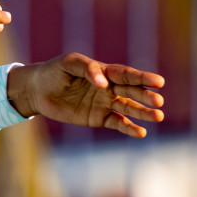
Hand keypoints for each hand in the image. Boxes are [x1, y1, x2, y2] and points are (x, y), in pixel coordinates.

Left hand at [6, 54, 164, 136]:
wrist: (37, 90)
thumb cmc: (53, 72)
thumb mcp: (68, 64)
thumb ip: (87, 68)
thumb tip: (103, 83)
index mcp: (105, 72)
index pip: (127, 75)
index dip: (143, 78)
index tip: (159, 82)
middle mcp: (109, 88)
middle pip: (132, 92)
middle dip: (146, 97)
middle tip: (159, 102)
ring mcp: (105, 104)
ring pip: (129, 108)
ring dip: (143, 113)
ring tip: (158, 117)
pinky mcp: (98, 118)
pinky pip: (117, 123)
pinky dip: (129, 128)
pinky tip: (141, 132)